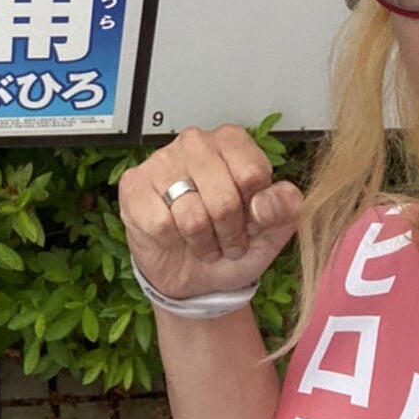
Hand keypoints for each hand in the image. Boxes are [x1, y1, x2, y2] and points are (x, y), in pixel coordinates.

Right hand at [118, 125, 303, 301]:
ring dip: (202, 241)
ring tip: (202, 238)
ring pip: (192, 214)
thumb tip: (266, 202)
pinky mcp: (135, 185)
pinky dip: (171, 240)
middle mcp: (196, 142)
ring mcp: (162, 160)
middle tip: (225, 237)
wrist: (193, 276)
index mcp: (233, 142)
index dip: (255, 210)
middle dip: (229, 232)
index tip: (251, 218)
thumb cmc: (232, 243)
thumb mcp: (272, 232)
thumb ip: (284, 209)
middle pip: (224, 198)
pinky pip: (161, 223)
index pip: (253, 174)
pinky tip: (173, 234)